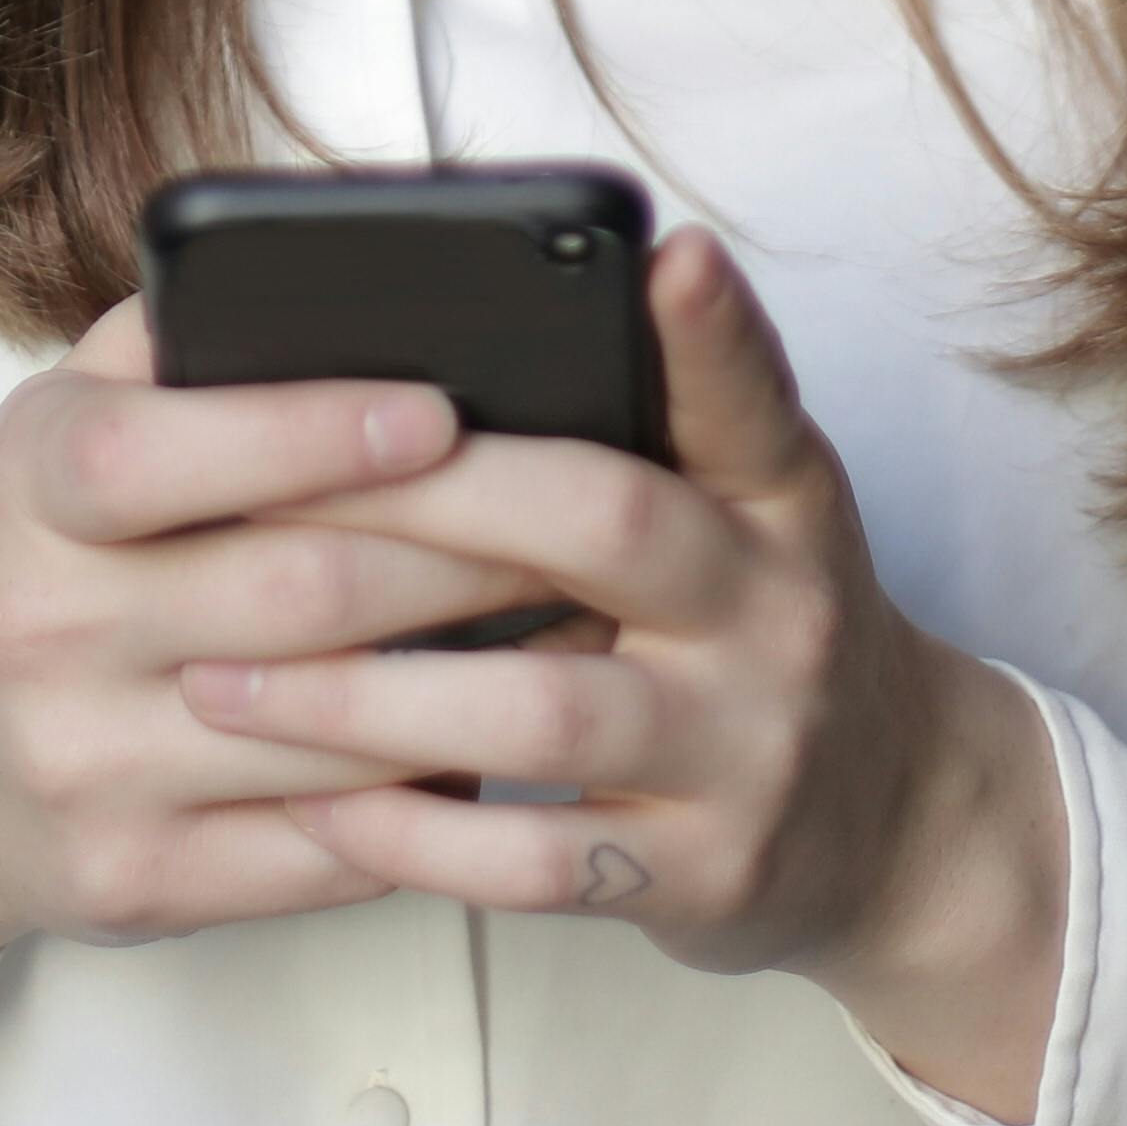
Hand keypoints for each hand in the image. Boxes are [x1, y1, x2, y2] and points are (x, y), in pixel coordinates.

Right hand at [0, 301, 567, 1035]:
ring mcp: (86, 770)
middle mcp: (44, 632)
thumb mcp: (76, 416)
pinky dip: (429, 800)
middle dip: (464, 554)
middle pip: (296, 595)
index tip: (441, 412)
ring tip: (581, 618)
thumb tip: (362, 270)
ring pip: (332, 734)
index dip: (309, 433)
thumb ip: (193, 338)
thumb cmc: (57, 549)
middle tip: (583, 519)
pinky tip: (500, 741)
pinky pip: (324, 847)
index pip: (161, 455)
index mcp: (32, 490)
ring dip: (479, 680)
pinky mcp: (138, 881)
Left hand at [174, 234, 1066, 1120]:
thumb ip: (649, 426)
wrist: (899, 822)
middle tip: (261, 497)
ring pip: (548, 705)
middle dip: (428, 503)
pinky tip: (318, 806)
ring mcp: (749, 748)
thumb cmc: (760, 634)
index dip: (709, 328)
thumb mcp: (751, 511)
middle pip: (608, 524)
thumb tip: (441, 348)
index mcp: (781, 497)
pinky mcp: (707, 870)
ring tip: (226, 682)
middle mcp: (779, 609)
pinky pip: (538, 859)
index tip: (663, 255)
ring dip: (369, 696)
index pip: (746, 394)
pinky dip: (415, 834)